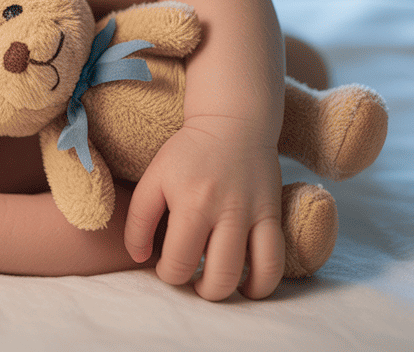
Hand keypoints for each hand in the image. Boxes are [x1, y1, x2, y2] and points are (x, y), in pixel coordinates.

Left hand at [123, 118, 284, 300]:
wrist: (233, 122)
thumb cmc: (188, 153)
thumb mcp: (153, 178)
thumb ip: (139, 219)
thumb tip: (140, 257)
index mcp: (190, 203)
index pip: (179, 263)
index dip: (169, 275)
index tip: (167, 267)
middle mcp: (225, 211)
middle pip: (217, 276)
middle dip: (199, 290)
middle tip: (191, 279)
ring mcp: (252, 214)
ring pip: (249, 275)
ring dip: (229, 291)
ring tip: (216, 284)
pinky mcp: (272, 215)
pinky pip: (275, 261)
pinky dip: (263, 283)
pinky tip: (248, 286)